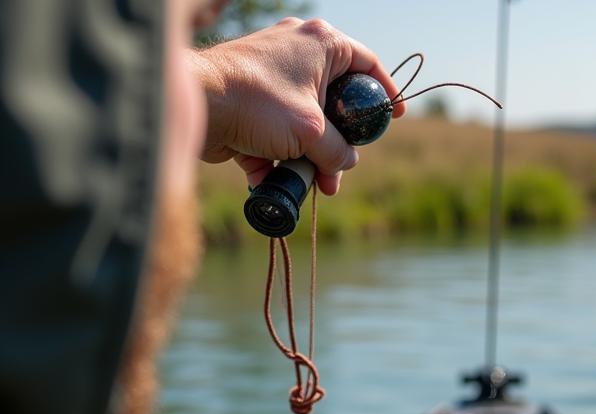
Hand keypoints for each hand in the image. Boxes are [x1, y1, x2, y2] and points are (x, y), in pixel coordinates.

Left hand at [191, 18, 405, 194]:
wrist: (199, 104)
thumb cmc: (258, 103)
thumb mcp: (312, 132)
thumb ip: (338, 152)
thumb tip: (345, 164)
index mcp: (321, 44)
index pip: (366, 63)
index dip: (384, 91)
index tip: (394, 117)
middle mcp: (299, 53)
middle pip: (337, 103)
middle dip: (340, 145)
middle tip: (342, 169)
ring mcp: (275, 78)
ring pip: (308, 124)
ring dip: (311, 159)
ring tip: (312, 186)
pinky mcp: (254, 102)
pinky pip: (279, 133)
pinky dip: (279, 158)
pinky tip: (273, 178)